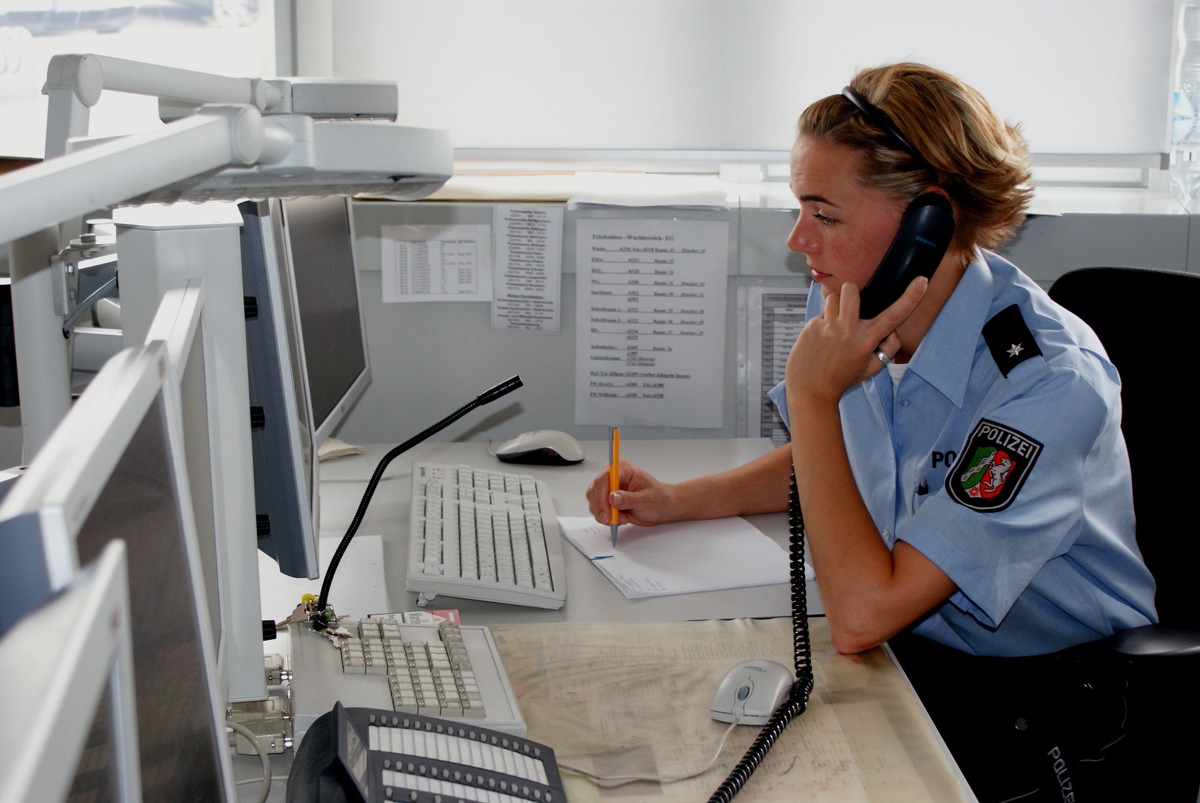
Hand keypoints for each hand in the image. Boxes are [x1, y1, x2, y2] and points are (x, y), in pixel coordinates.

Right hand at [585, 461, 679, 526]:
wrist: (662, 507)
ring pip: (593, 501)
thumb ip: (628, 499)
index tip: (607, 514)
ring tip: (623, 517)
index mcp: (623, 469)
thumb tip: (612, 497)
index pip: (603, 479)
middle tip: (613, 519)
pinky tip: (620, 518)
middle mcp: (612, 476)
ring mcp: (608, 488)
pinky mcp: (606, 499)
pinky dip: (606, 517)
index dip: (601, 497)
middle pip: (594, 490)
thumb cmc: (658, 500)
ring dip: (605, 514)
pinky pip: (597, 509)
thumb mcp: (646, 501)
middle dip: (602, 508)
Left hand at [787, 276, 927, 403]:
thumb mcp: (872, 367)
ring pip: (832, 298)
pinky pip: (819, 314)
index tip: (921, 281)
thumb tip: (893, 328)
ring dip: (836, 307)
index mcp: (866, 341)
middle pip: (851, 290)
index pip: (893, 316)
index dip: (910, 298)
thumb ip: (889, 347)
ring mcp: (826, 328)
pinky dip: (822, 322)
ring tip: (834, 326)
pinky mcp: (810, 328)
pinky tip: (820, 339)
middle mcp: (847, 331)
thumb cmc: (843, 378)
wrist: (811, 392)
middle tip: (851, 305)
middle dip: (852, 290)